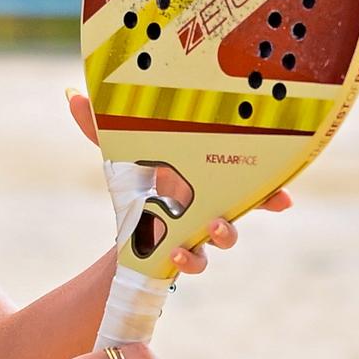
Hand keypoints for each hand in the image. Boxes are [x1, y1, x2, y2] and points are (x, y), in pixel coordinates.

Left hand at [66, 91, 285, 277]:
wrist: (126, 237)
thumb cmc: (134, 188)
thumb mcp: (120, 156)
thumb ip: (100, 129)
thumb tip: (73, 95)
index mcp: (204, 175)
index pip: (245, 174)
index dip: (268, 179)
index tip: (285, 186)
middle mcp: (210, 204)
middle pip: (248, 200)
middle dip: (261, 203)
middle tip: (271, 196)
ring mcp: (198, 234)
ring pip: (224, 238)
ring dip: (225, 235)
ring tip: (212, 227)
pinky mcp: (181, 255)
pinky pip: (195, 263)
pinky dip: (190, 261)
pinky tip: (176, 253)